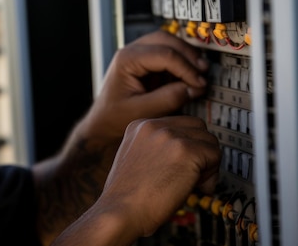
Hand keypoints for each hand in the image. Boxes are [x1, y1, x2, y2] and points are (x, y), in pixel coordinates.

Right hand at [51, 115, 220, 245]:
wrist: (121, 210)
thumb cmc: (127, 196)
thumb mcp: (134, 158)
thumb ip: (154, 148)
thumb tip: (182, 154)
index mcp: (139, 126)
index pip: (179, 124)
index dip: (187, 146)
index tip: (184, 165)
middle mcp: (154, 126)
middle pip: (197, 127)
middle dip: (200, 150)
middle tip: (192, 174)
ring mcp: (169, 136)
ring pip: (209, 140)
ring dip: (208, 163)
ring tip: (193, 183)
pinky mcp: (185, 150)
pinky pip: (215, 155)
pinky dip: (211, 175)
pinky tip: (196, 188)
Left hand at [85, 30, 208, 139]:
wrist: (103, 123)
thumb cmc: (115, 117)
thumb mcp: (142, 112)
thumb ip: (168, 99)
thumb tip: (194, 87)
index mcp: (126, 60)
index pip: (163, 54)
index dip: (185, 67)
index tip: (199, 83)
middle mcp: (130, 52)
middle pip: (166, 40)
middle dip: (188, 54)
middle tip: (203, 72)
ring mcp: (138, 55)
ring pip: (167, 43)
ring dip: (185, 56)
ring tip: (199, 74)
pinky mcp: (145, 64)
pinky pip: (167, 55)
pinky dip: (180, 62)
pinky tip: (189, 77)